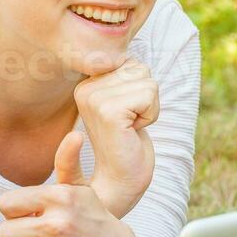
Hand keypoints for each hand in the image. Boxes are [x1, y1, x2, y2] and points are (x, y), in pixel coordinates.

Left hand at [0, 130, 141, 236]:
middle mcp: (58, 223)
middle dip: (18, 236)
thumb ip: (67, 163)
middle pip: (4, 232)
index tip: (31, 215)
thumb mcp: (81, 190)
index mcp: (59, 196)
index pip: (5, 204)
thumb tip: (74, 134)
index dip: (15, 211)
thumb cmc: (92, 219)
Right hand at [73, 56, 159, 218]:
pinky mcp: (108, 112)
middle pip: (140, 69)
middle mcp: (84, 87)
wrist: (119, 184)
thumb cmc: (127, 145)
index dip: (140, 90)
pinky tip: (133, 133)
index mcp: (86, 83)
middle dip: (146, 98)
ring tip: (130, 129)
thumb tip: (129, 52)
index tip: (126, 116)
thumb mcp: (126, 102)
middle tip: (129, 125)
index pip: (131, 62)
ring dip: (149, 107)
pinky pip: (150, 95)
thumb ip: (125, 76)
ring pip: (148, 81)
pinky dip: (151, 115)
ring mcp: (93, 99)